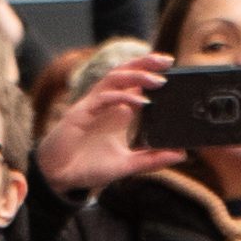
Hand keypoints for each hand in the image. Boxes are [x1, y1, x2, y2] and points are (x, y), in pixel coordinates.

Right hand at [36, 51, 185, 191]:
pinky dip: (121, 97)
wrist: (59, 178)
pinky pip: (102, 98)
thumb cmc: (89, 167)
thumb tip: (181, 154)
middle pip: (124, 73)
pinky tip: (139, 102)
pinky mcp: (80, 114)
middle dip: (144, 63)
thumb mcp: (127, 165)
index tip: (172, 69)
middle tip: (167, 61)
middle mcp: (105, 104)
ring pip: (113, 79)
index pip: (134, 84)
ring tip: (157, 80)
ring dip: (136, 76)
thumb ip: (153, 159)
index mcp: (117, 112)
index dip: (149, 72)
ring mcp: (92, 107)